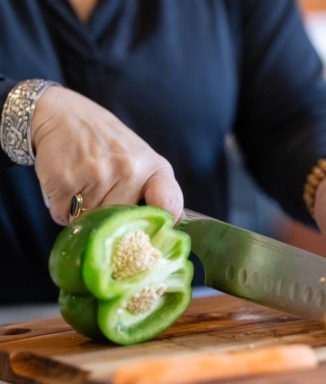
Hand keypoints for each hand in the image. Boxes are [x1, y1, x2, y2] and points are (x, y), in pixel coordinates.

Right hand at [31, 87, 182, 224]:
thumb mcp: (140, 159)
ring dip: (84, 215)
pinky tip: (68, 186)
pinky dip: (63, 210)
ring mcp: (97, 175)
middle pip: (123, 224)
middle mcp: (130, 170)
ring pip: (92, 222)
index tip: (154, 232)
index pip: (170, 204)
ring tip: (84, 186)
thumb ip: (152, 192)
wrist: (64, 115)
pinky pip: (64, 217)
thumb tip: (159, 234)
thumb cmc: (107, 143)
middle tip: (103, 195)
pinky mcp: (66, 181)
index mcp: (154, 167)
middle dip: (111, 219)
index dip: (163, 224)